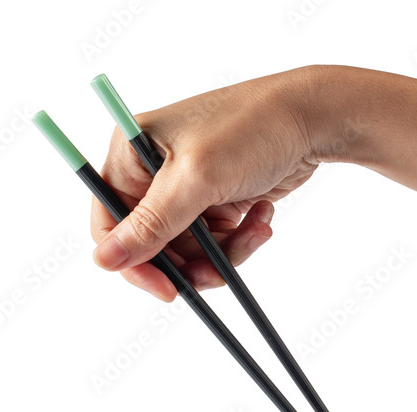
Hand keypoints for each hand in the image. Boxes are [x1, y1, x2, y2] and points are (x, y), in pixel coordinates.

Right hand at [89, 67, 320, 300]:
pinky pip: (215, 242)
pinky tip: (262, 217)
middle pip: (152, 245)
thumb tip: (103, 260)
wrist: (313, 118)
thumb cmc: (252, 127)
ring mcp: (185, 187)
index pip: (109, 222)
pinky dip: (240, 240)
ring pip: (188, 250)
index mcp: (131, 153)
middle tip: (217, 272)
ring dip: (223, 253)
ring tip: (256, 232)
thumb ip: (151, 224)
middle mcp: (152, 171)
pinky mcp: (215, 199)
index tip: (165, 289)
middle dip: (188, 263)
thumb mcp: (197, 179)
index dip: (131, 261)